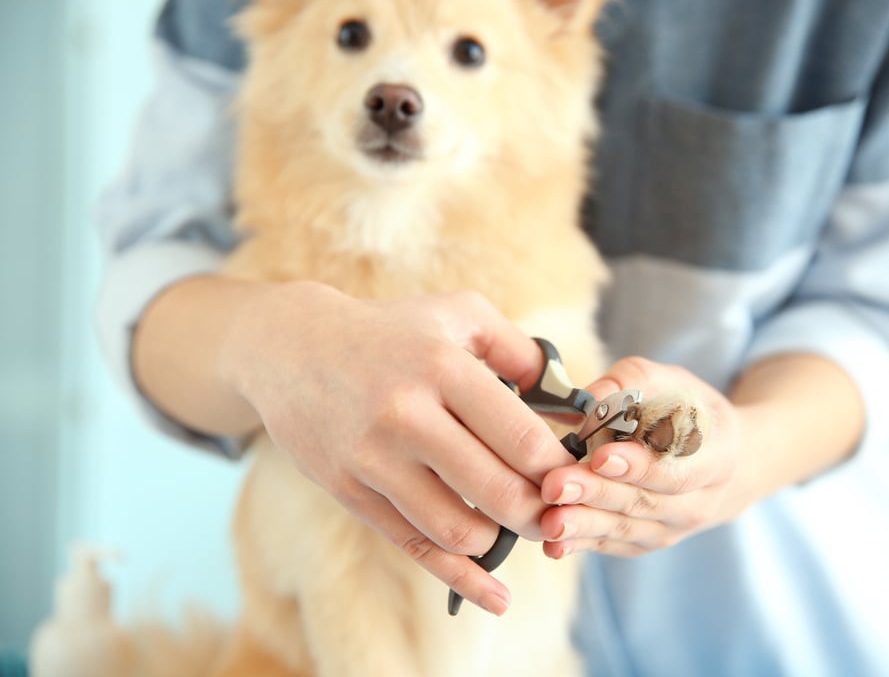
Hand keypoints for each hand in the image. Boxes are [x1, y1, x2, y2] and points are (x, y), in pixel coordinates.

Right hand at [221, 282, 574, 613]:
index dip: (560, 470)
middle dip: (541, 514)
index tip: (575, 478)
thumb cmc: (392, 331)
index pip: (523, 440)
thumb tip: (569, 402)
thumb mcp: (459, 314)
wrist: (292, 348)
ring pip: (459, 529)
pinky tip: (493, 595)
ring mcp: (373, 458)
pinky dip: (460, 576)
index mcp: (443, 368)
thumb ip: (521, 351)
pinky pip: (415, 546)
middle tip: (556, 514)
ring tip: (514, 526)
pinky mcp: (350, 490)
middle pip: (499, 492)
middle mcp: (407, 415)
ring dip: (501, 541)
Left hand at [537, 357, 751, 558]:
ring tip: (549, 521)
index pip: (677, 469)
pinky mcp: (646, 543)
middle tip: (555, 485)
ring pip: (625, 529)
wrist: (723, 464)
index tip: (600, 457)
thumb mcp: (673, 383)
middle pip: (644, 503)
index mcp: (716, 458)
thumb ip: (633, 383)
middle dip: (597, 494)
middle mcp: (699, 503)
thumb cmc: (690, 413)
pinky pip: (612, 546)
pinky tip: (553, 545)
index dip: (639, 467)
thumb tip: (590, 398)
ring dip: (584, 526)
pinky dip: (582, 545)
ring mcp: (672, 529)